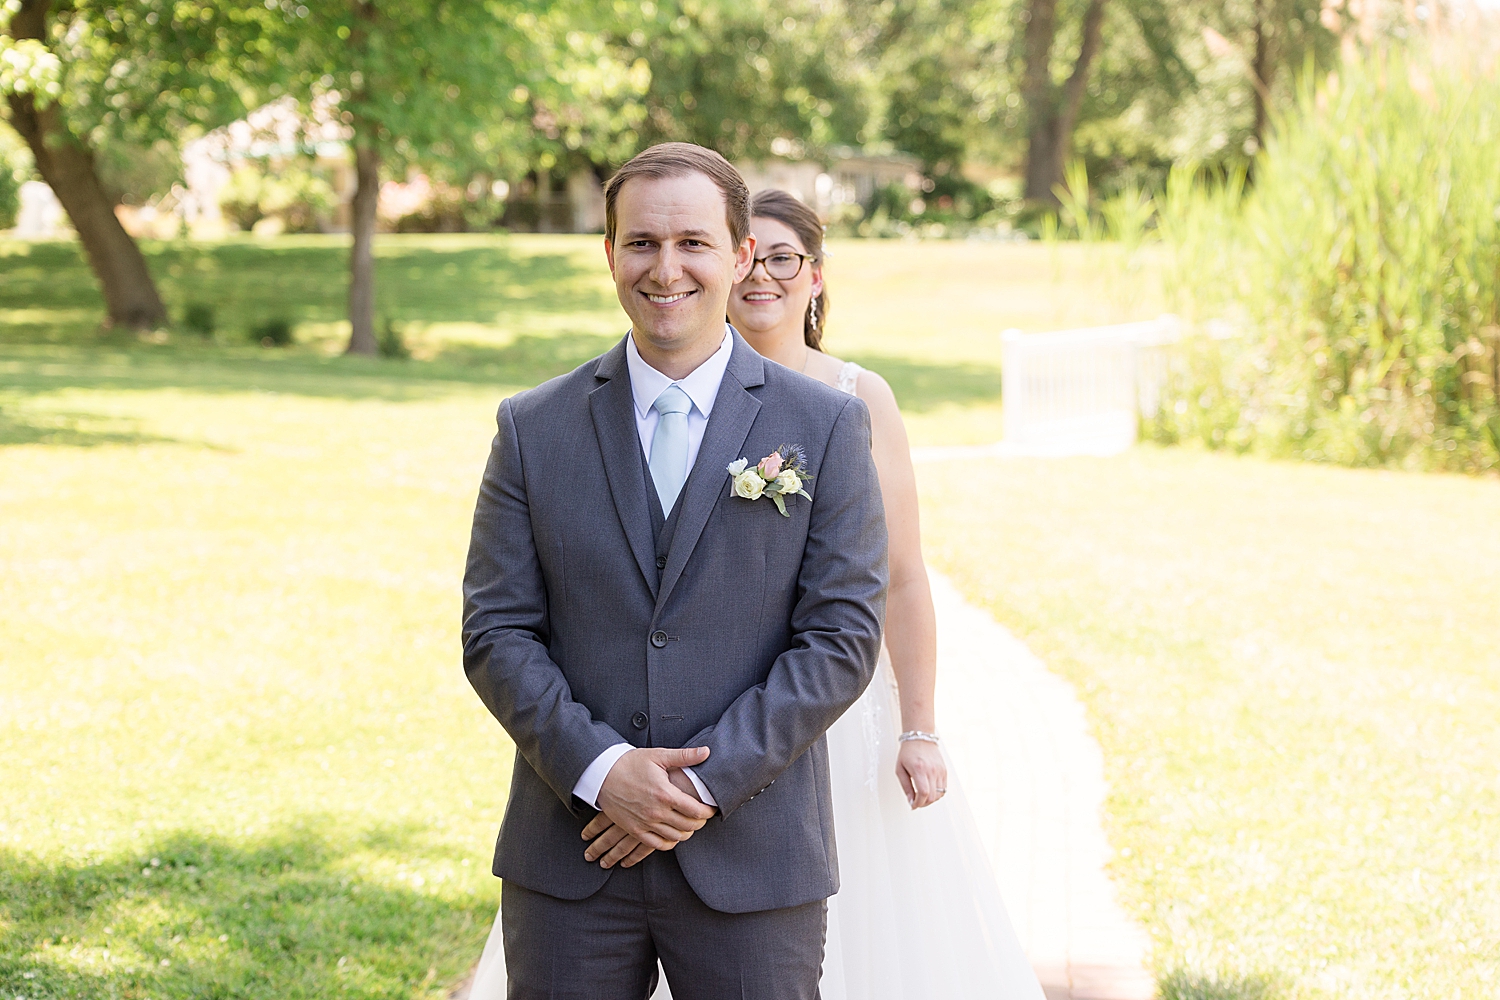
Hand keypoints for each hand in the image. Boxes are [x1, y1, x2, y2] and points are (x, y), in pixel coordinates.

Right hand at [587, 747, 714, 865]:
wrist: (602, 774)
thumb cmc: (630, 763)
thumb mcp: (658, 755)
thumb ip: (684, 756)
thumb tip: (706, 751)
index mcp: (665, 794)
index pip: (696, 810)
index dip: (708, 811)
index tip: (712, 809)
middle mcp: (657, 812)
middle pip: (688, 826)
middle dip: (700, 822)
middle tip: (703, 816)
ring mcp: (645, 823)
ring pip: (675, 837)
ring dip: (687, 833)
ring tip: (690, 824)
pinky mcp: (635, 830)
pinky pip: (657, 845)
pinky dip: (669, 842)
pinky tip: (673, 835)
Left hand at [896, 739, 946, 808]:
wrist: (920, 738)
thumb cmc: (908, 752)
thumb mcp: (900, 769)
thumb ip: (906, 787)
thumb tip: (911, 801)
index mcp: (919, 769)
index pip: (923, 793)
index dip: (918, 803)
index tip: (913, 805)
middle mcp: (932, 770)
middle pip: (932, 796)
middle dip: (923, 803)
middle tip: (916, 802)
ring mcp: (940, 770)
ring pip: (940, 794)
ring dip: (931, 800)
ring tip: (922, 797)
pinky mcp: (944, 770)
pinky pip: (944, 788)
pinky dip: (937, 793)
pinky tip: (929, 791)